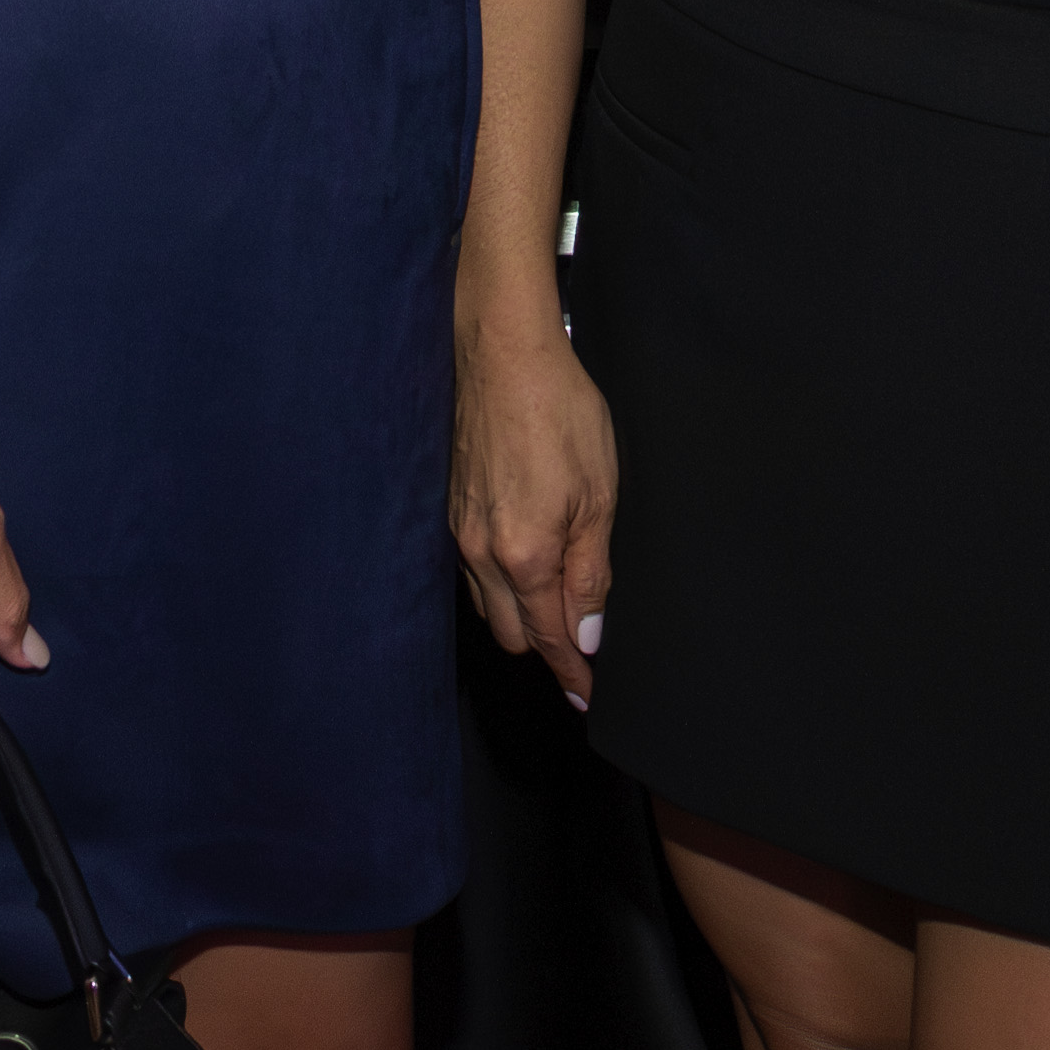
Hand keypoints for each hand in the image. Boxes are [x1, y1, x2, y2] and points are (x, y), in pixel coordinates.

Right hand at [447, 299, 615, 708]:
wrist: (502, 353)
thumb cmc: (559, 413)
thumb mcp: (599, 495)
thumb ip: (591, 571)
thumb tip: (586, 632)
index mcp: (524, 556)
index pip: (549, 637)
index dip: (571, 672)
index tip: (585, 695)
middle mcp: (481, 554)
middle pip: (512, 634)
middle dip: (546, 646)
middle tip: (582, 640)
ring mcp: (459, 532)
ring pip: (488, 604)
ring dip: (521, 613)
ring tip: (558, 598)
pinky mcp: (450, 509)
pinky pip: (472, 570)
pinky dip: (499, 581)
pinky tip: (524, 560)